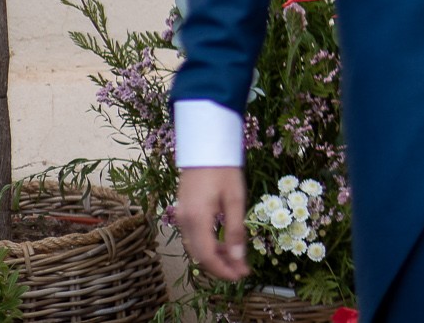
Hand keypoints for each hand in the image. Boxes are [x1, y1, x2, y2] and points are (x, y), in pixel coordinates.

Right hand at [175, 167, 248, 281]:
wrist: (205, 147)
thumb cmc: (224, 169)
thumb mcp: (235, 198)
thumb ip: (235, 229)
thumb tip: (238, 258)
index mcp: (197, 219)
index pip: (207, 256)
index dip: (223, 270)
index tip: (240, 276)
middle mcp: (184, 221)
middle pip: (200, 254)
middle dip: (221, 266)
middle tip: (242, 271)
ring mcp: (182, 217)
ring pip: (197, 246)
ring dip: (216, 256)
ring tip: (237, 260)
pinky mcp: (184, 212)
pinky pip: (195, 236)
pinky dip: (209, 244)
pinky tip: (225, 244)